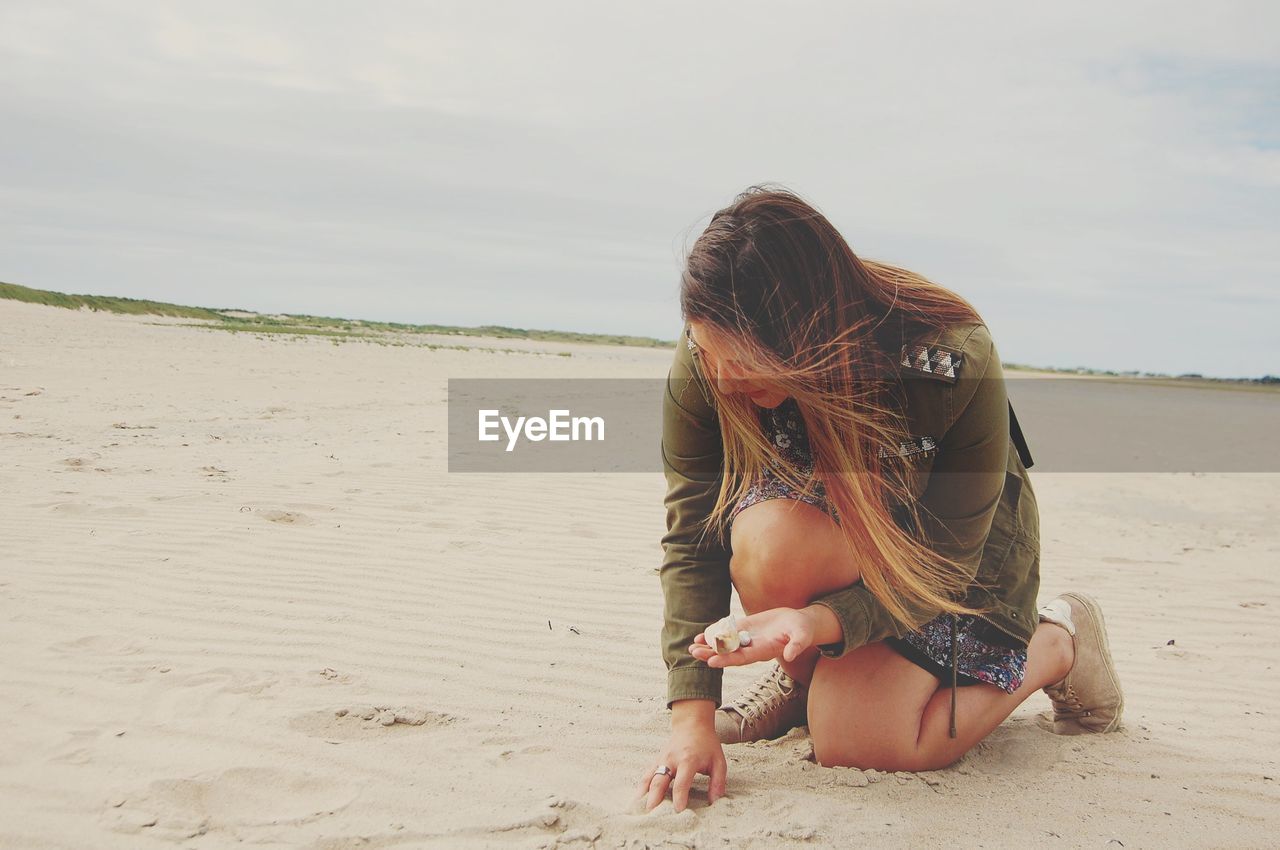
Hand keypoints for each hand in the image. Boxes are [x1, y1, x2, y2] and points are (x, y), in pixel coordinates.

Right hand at [636, 718, 726, 811]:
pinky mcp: (657, 760)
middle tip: (652, 814)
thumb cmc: (706, 745)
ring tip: (640, 809)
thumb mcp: (718, 761)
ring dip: (644, 794)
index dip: (680, 796)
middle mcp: (672, 759)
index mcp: (688, 760)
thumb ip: (718, 781)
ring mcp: (662, 759)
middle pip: (660, 780)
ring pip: (650, 777)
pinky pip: (647, 774)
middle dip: (655, 797)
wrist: (692, 724)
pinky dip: (641, 787)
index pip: (682, 781)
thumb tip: (715, 801)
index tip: (678, 811)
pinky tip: (637, 799)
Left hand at [688, 607, 816, 667]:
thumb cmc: (802, 630)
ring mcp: (748, 639)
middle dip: (711, 654)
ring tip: (692, 646)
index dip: (727, 660)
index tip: (711, 662)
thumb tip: (790, 656)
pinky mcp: (746, 629)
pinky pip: (728, 633)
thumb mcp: (802, 636)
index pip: (742, 658)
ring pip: (725, 645)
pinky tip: (701, 635)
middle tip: (693, 653)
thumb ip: (797, 645)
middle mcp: (753, 648)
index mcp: (763, 651)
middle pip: (729, 654)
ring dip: (709, 646)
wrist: (798, 623)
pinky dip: (715, 634)